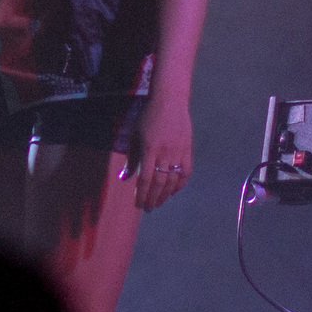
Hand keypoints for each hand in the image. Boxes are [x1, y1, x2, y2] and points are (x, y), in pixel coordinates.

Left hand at [120, 96, 192, 212]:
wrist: (170, 102)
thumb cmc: (148, 117)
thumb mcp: (135, 135)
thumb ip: (131, 159)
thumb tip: (123, 178)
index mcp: (149, 149)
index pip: (146, 178)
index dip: (142, 194)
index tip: (138, 205)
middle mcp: (165, 153)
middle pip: (160, 183)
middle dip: (153, 198)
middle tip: (148, 208)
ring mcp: (179, 152)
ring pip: (173, 180)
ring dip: (165, 195)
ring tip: (158, 203)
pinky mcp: (188, 150)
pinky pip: (186, 172)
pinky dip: (180, 184)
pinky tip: (173, 191)